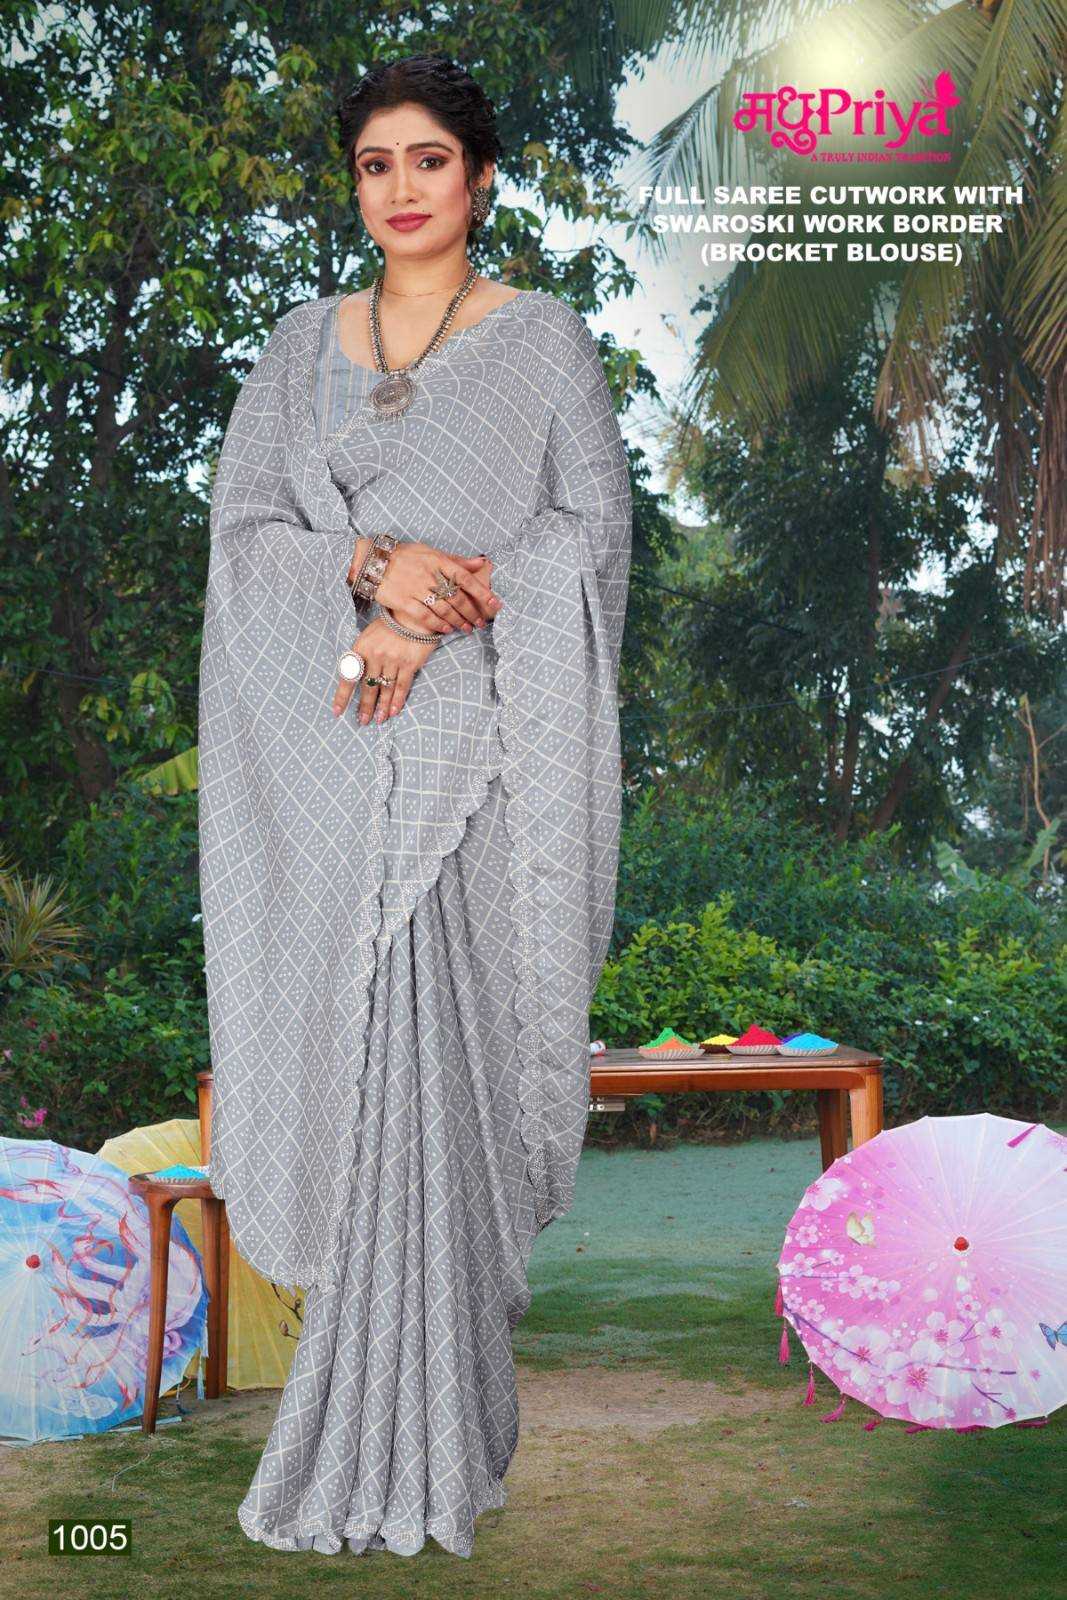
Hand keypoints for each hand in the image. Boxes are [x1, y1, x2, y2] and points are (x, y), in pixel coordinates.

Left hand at [332, 614, 436, 724]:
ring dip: (381, 707)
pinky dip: (397, 701)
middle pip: (368, 687)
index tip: (337, 712)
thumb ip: (363, 654)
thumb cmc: (389, 624)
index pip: (348, 676)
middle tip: (362, 721)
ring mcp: (393, 661)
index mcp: (361, 648)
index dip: (342, 696)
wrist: (414, 614)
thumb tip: (356, 676)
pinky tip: (393, 711)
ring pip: (384, 689)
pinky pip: (401, 686)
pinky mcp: (409, 664)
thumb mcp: (369, 635)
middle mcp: (375, 656)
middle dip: (365, 707)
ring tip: (378, 720)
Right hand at [348, 538, 501, 634]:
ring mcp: (416, 589)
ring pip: (444, 609)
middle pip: (457, 597)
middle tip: (481, 622)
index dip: (482, 592)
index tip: (495, 603)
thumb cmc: (404, 556)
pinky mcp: (404, 601)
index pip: (465, 577)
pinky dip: (438, 625)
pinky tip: (446, 630)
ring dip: (458, 621)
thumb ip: (456, 560)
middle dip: (472, 612)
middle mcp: (429, 575)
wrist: (372, 560)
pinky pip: (425, 617)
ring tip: (467, 629)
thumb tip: (481, 562)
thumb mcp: (430, 551)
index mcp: (438, 561)